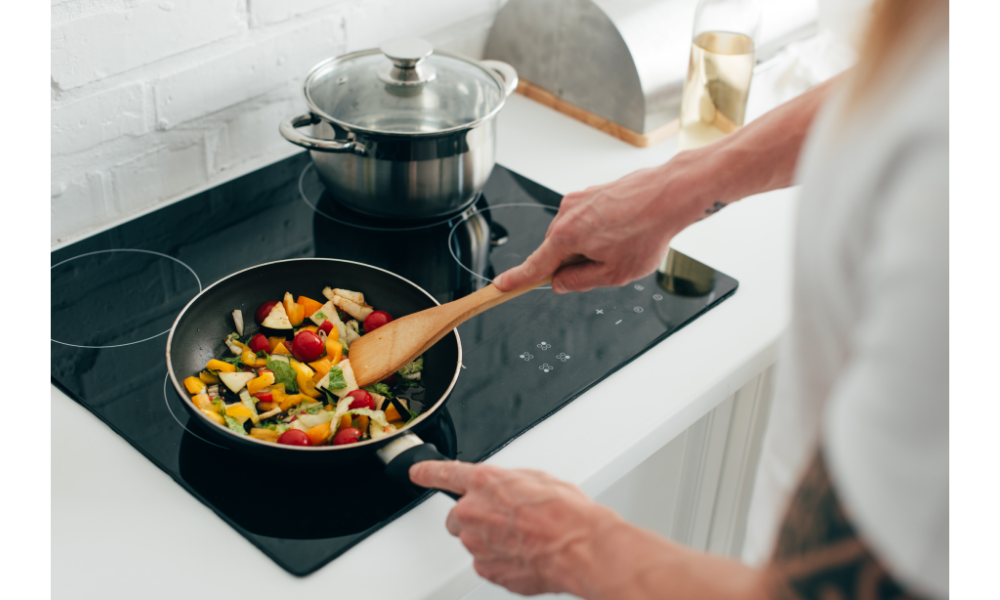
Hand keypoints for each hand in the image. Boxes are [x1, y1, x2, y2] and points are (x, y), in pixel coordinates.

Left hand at [409, 461, 616, 595]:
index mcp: (484, 482)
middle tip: (506, 521)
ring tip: (524, 539)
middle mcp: (472, 512)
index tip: (416, 472)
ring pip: (474, 541)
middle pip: (458, 516)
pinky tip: (525, 554)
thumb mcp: (538, 479)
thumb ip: (509, 483)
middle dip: (476, 518)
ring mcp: (476, 544)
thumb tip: (507, 491)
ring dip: (491, 540)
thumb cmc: (566, 513)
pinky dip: (501, 561)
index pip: (444, 473)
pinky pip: (486, 563)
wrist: (580, 547)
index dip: (427, 472)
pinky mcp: (485, 569)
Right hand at [493, 157, 711, 293]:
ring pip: (573, 235)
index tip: (501, 286)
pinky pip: (586, 220)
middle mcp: (566, 213)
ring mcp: (579, 199)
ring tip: (623, 244)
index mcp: (566, 236)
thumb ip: (580, 281)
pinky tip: (625, 231)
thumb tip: (561, 283)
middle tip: (607, 265)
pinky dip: (600, 230)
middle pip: (556, 250)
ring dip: (590, 246)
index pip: (534, 265)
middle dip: (574, 263)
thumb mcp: (614, 273)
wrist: (671, 195)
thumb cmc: (647, 231)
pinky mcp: (592, 192)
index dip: (517, 279)